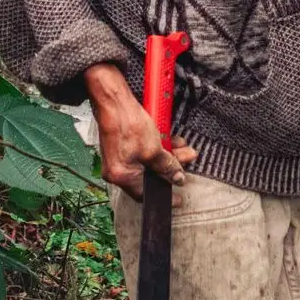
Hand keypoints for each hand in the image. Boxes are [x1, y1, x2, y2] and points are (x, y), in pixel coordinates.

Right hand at [85, 62, 195, 200]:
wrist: (113, 101)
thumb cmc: (127, 124)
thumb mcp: (154, 149)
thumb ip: (167, 167)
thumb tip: (177, 178)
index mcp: (122, 177)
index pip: (146, 195)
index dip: (165, 194)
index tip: (178, 199)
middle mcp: (117, 171)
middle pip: (150, 176)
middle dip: (171, 167)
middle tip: (186, 161)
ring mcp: (119, 158)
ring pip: (149, 162)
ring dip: (167, 155)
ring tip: (183, 147)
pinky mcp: (122, 146)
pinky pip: (142, 152)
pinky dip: (156, 147)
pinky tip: (169, 139)